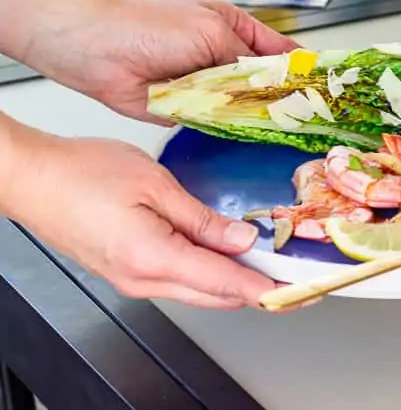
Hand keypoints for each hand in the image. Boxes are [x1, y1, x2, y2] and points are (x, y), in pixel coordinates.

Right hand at [4, 126, 276, 309]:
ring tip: (271, 262)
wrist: (31, 178)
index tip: (300, 292)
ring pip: (199, 290)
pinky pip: (179, 279)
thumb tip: (241, 239)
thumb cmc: (81, 173)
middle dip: (260, 289)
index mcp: (153, 259)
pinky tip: (227, 253)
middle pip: (217, 295)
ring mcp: (132, 279)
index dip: (268, 290)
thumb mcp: (155, 185)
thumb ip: (203, 218)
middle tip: (297, 278)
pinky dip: (210, 271)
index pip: (226, 284)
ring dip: (235, 280)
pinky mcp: (126, 270)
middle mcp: (143, 279)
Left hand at [32, 0, 297, 122]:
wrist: (97, 50)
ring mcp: (209, 86)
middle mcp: (225, 59)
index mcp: (236, 30)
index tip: (327, 87)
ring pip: (246, 106)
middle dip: (287, 96)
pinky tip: (253, 135)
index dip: (303, 68)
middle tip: (315, 115)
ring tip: (290, 128)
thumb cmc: (150, 27)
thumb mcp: (213, 31)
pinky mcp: (190, 110)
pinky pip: (220, 124)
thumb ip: (248, 60)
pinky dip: (232, 129)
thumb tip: (277, 82)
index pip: (281, 51)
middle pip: (267, 82)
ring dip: (260, 115)